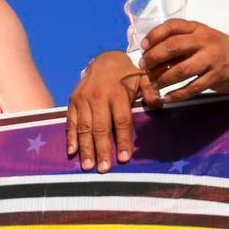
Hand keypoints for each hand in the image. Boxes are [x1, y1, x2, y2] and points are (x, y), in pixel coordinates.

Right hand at [67, 50, 158, 172]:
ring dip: (86, 147)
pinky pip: (70, 121)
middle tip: (103, 168)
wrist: (104, 59)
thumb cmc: (127, 74)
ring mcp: (84, 99)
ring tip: (88, 166)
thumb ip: (150, 90)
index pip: (121, 120)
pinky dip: (70, 137)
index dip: (123, 140)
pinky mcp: (73, 100)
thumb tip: (159, 103)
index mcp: (118, 93)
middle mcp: (99, 96)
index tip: (124, 158)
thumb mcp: (142, 77)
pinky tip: (72, 151)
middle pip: (101, 127)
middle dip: (102, 149)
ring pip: (84, 127)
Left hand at [141, 20, 228, 103]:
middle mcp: (204, 41)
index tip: (143, 46)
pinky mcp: (216, 77)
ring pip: (180, 70)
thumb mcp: (204, 37)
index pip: (172, 26)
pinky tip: (168, 97)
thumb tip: (153, 52)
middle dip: (153, 58)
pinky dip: (177, 94)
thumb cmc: (221, 48)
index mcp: (199, 28)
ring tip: (153, 84)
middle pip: (172, 47)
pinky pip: (192, 88)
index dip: (154, 35)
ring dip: (163, 79)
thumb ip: (183, 42)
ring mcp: (211, 59)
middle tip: (144, 67)